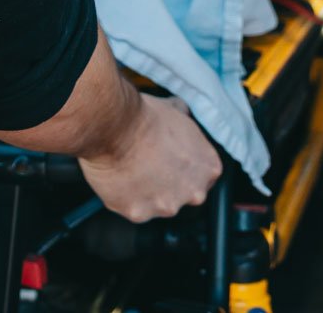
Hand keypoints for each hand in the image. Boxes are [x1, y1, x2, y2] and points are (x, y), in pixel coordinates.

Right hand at [78, 95, 221, 223]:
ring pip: (156, 203)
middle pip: (182, 193)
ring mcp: (166, 206)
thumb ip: (184, 120)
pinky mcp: (138, 213)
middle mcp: (193, 192)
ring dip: (144, 190)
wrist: (114, 126)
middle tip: (146, 162)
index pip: (203, 174)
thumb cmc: (143, 117)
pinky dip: (123, 195)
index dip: (183, 165)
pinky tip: (116, 175)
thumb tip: (180, 112)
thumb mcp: (174, 110)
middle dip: (166, 182)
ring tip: (127, 166)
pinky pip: (131, 207)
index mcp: (207, 167)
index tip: (169, 159)